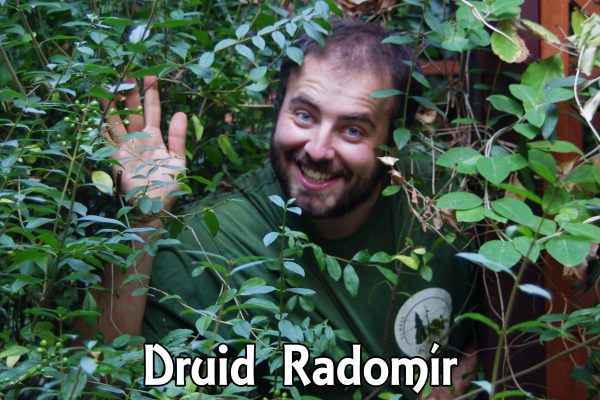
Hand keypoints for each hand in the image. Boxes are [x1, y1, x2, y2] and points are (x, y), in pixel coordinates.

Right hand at [102, 76, 186, 210]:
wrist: (154, 208)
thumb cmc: (170, 187)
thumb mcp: (178, 161)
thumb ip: (178, 137)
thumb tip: (181, 112)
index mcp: (155, 137)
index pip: (152, 110)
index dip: (151, 92)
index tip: (150, 74)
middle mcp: (138, 139)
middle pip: (132, 110)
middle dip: (130, 91)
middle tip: (127, 70)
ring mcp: (125, 147)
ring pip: (117, 119)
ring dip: (113, 103)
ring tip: (109, 83)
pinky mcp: (114, 157)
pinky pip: (106, 137)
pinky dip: (101, 124)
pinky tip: (97, 109)